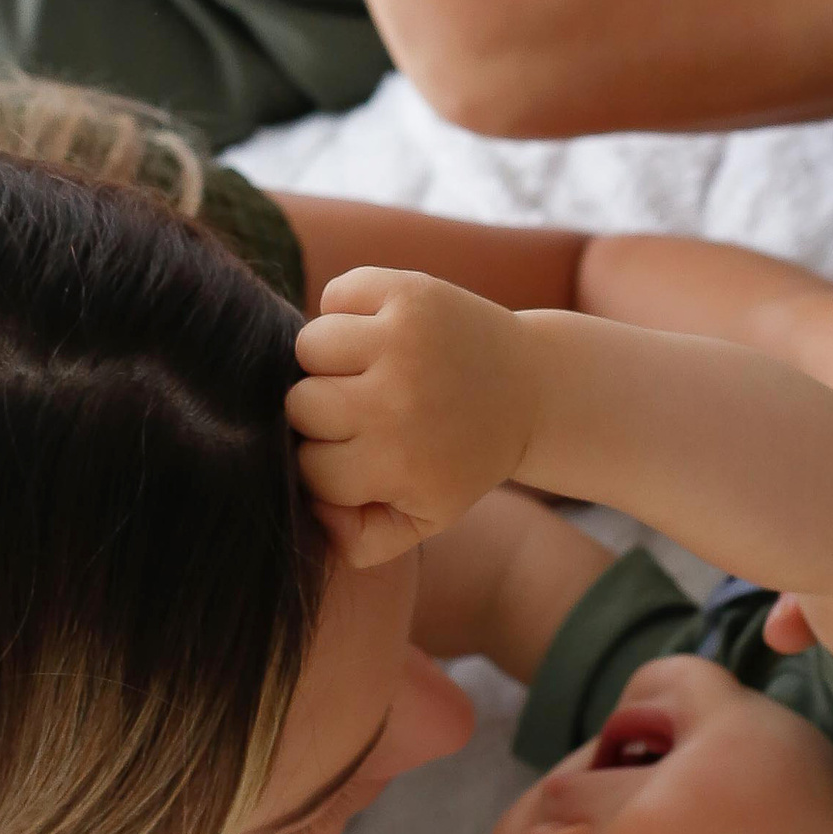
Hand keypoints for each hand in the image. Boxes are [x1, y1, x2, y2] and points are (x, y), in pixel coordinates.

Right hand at [287, 267, 536, 563]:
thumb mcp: (425, 518)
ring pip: (307, 346)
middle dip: (323, 413)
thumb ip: (360, 541)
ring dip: (328, 359)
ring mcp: (404, 339)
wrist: (533, 392)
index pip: (309, 466)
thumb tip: (313, 515)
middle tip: (364, 411)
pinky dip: (346, 308)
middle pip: (299, 404)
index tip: (362, 455)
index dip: (329, 463)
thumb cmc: (465, 458)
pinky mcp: (411, 292)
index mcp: (397, 460)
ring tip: (365, 370)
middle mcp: (397, 398)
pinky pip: (337, 294)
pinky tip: (377, 332)